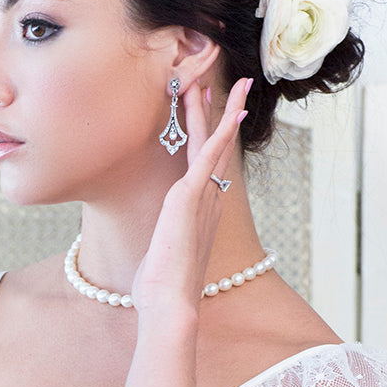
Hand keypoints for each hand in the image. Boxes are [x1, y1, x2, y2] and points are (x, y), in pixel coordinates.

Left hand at [129, 77, 251, 316]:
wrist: (170, 306)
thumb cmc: (162, 290)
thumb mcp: (161, 258)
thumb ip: (163, 245)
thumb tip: (157, 252)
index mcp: (200, 212)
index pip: (205, 165)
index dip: (208, 136)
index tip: (208, 111)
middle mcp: (208, 201)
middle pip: (214, 148)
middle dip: (215, 113)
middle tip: (216, 82)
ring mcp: (202, 198)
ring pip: (211, 144)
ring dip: (216, 110)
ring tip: (218, 81)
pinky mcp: (190, 198)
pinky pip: (208, 156)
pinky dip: (219, 132)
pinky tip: (230, 110)